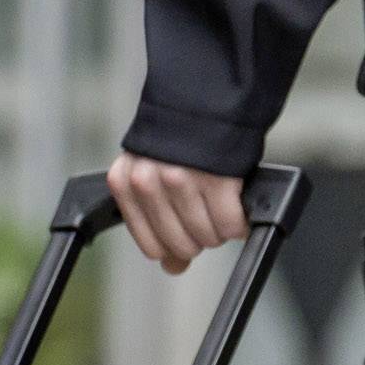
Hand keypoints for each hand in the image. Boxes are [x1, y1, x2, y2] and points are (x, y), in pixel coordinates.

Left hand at [107, 152, 246, 273]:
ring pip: (208, 238)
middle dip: (200, 237)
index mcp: (126, 184)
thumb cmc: (180, 140)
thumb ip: (158, 224)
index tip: (185, 227)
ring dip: (220, 229)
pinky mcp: (216, 179)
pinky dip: (239, 222)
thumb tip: (173, 267)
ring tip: (219, 203)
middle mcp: (148, 182)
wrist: (206, 96)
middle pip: (183, 245)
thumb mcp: (154, 177)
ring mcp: (181, 180)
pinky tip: (235, 203)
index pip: (153, 247)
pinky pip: (232, 225)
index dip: (175, 243)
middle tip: (206, 212)